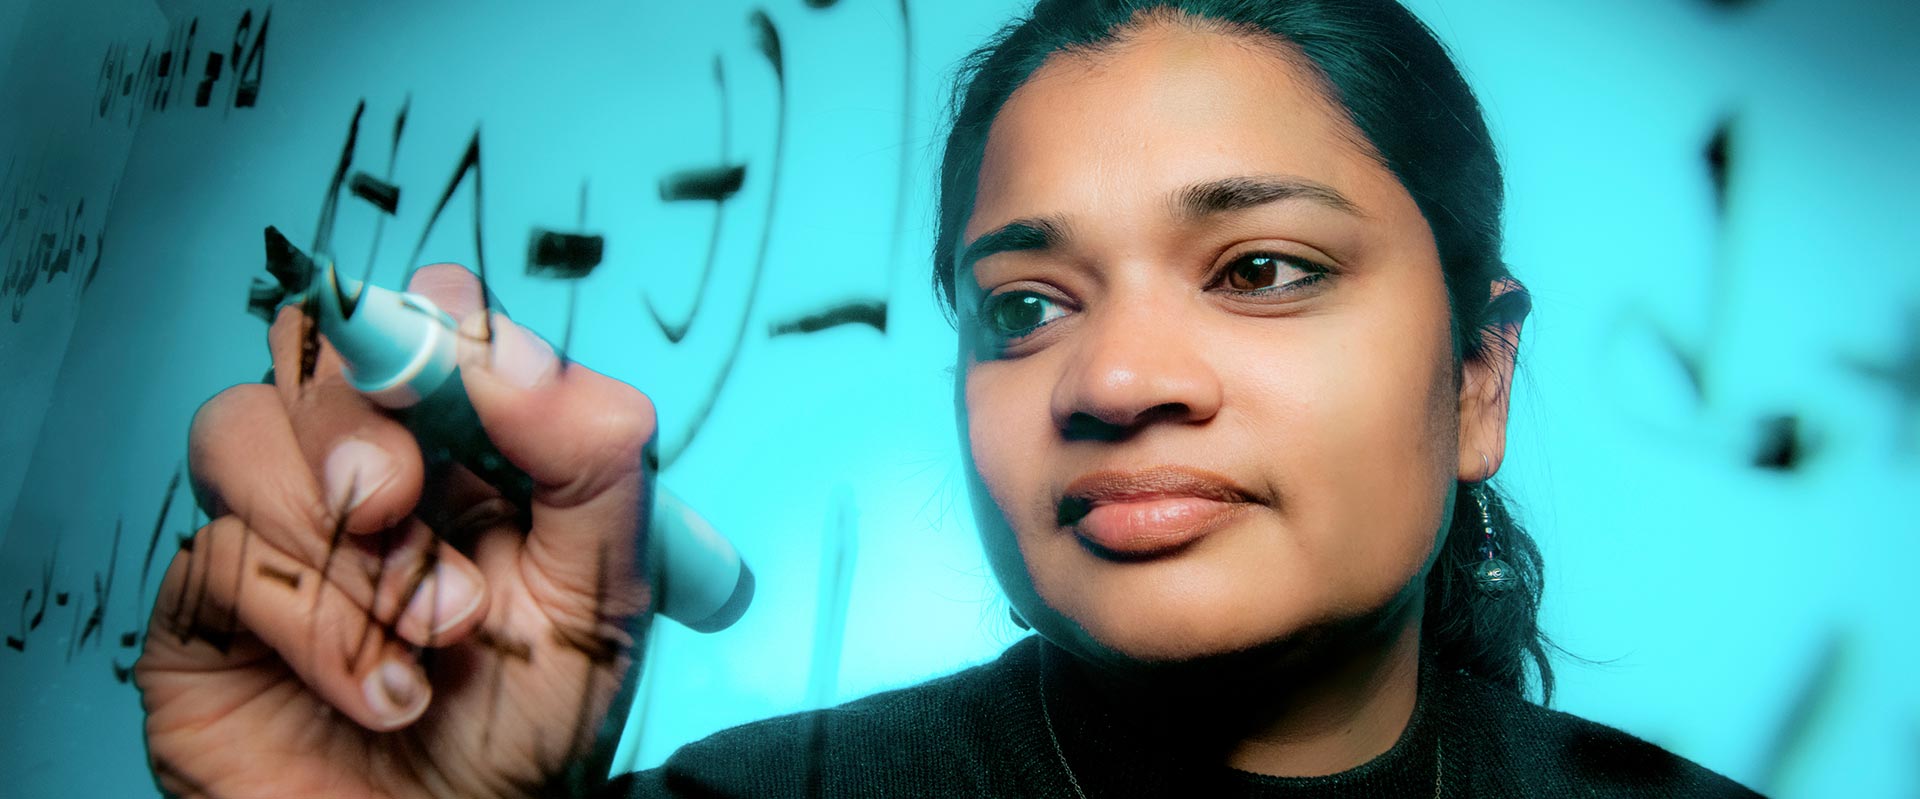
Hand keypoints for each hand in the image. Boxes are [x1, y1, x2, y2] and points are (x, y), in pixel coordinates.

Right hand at [135, 264, 655, 798]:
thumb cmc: (528, 730)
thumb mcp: (603, 590)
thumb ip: (593, 461)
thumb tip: (517, 351)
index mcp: (461, 446)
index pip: (420, 318)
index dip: (430, 322)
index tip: (465, 372)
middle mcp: (359, 470)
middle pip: (313, 350)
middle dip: (362, 424)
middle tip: (401, 503)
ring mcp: (274, 528)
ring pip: (238, 429)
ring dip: (341, 540)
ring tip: (427, 633)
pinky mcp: (205, 608)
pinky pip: (218, 554)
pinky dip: (314, 625)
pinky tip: (380, 692)